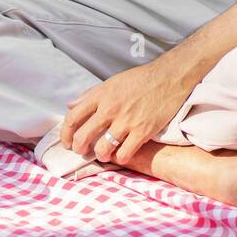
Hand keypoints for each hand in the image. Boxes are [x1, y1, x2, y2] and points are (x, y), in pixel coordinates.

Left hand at [60, 61, 192, 164]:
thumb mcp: (111, 82)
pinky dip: (120, 158)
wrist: (169, 78)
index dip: (66, 133)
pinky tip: (121, 155)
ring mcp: (126, 121)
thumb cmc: (140, 79)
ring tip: (103, 155)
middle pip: (83, 136)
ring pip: (102, 148)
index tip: (67, 141)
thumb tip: (70, 105)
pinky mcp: (143, 131)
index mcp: (100, 96)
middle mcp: (110, 109)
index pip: (73, 117)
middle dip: (78, 148)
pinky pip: (125, 153)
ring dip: (100, 155)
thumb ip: (90, 95)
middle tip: (81, 151)